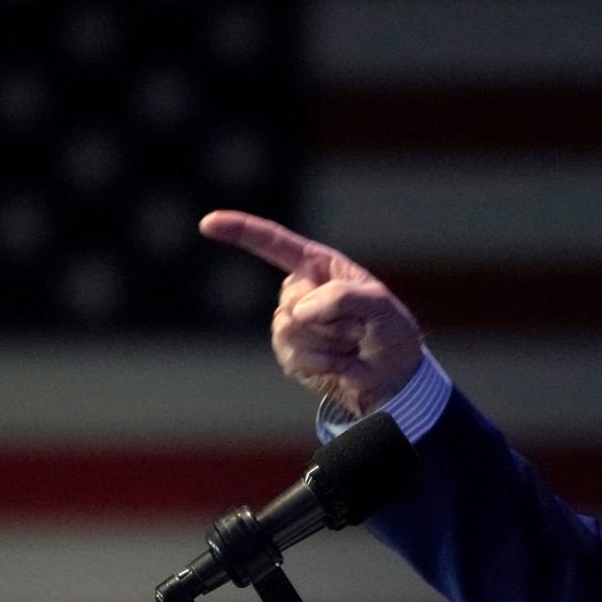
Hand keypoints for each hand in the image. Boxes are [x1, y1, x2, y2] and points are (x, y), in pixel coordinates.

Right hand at [199, 210, 423, 415]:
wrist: (393, 378)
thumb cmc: (391, 332)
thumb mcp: (380, 306)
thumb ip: (344, 298)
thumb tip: (300, 311)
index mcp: (319, 266)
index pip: (274, 244)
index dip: (241, 230)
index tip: (208, 223)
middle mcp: (299, 291)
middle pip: (292, 301)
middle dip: (331, 320)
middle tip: (359, 329)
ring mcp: (290, 323)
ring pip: (290, 330)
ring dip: (330, 343)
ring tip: (350, 345)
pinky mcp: (289, 354)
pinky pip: (294, 356)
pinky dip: (324, 363)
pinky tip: (340, 363)